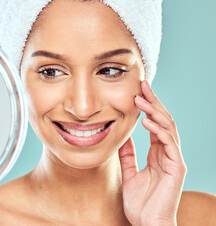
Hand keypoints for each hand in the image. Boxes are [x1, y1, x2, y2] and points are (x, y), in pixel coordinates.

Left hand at [118, 80, 186, 225]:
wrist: (147, 224)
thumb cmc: (139, 202)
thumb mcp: (129, 172)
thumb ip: (127, 154)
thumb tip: (122, 136)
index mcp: (157, 153)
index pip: (154, 124)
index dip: (147, 108)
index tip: (137, 92)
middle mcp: (167, 153)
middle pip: (163, 121)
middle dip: (153, 102)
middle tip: (142, 85)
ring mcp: (173, 159)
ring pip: (168, 128)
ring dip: (154, 112)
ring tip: (141, 99)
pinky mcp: (176, 168)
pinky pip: (169, 144)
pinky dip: (159, 130)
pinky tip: (148, 121)